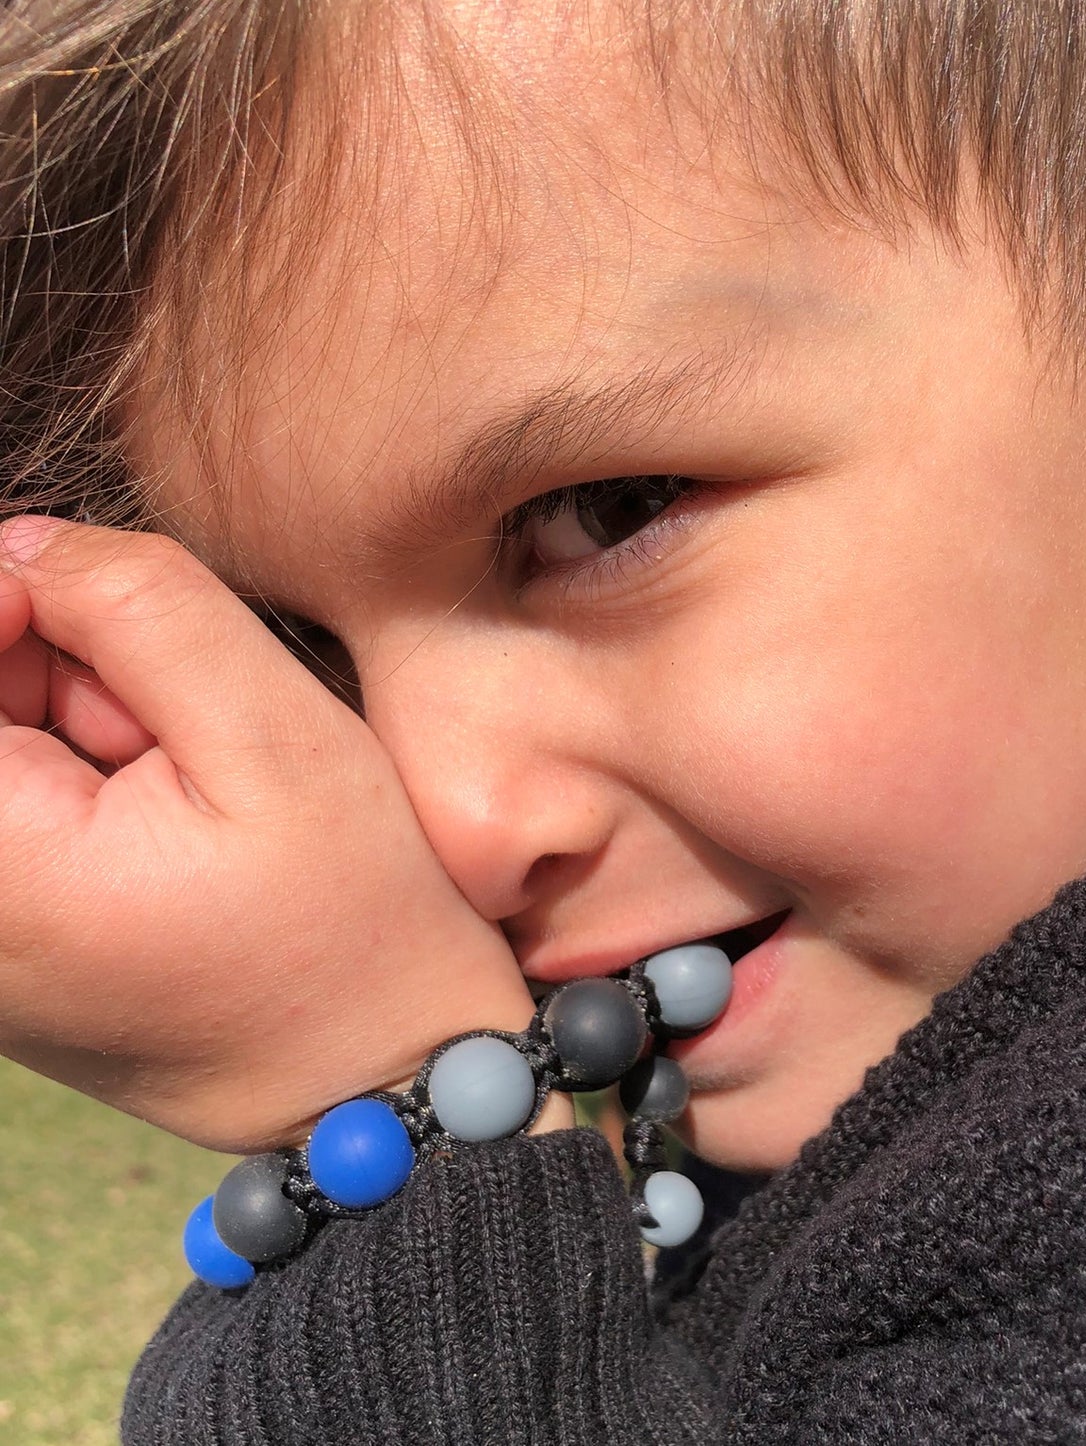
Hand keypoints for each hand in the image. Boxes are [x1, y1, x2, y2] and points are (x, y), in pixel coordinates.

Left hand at [0, 517, 571, 1151]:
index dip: (24, 599)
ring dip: (84, 727)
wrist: (380, 1081)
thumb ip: (146, 608)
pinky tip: (174, 829)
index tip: (133, 622)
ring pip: (5, 752)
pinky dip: (91, 783)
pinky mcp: (8, 952)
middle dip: (63, 672)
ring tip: (197, 794)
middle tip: (188, 734)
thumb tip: (31, 548)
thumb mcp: (280, 738)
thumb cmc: (354, 923)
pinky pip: (27, 814)